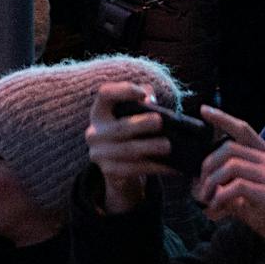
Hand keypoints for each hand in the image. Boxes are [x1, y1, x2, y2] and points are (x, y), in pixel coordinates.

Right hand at [84, 82, 173, 214]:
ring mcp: (99, 154)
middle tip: (160, 121)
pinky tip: (170, 166)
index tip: (142, 94)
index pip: (105, 94)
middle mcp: (94, 132)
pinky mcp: (109, 172)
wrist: (119, 170)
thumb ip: (141, 102)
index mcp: (99, 111)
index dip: (122, 91)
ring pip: (128, 150)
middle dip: (141, 123)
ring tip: (168, 146)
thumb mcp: (132, 115)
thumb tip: (150, 97)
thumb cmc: (130, 132)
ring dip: (150, 147)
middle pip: (120, 126)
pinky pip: (134, 169)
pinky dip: (154, 167)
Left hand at [193, 107, 264, 263]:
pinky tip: (216, 207)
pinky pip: (236, 187)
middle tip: (200, 185)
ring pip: (230, 166)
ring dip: (211, 182)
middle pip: (229, 148)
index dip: (222, 118)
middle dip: (208, 165)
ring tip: (205, 198)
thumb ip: (232, 186)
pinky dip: (220, 196)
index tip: (204, 110)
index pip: (244, 129)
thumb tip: (204, 189)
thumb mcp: (256, 194)